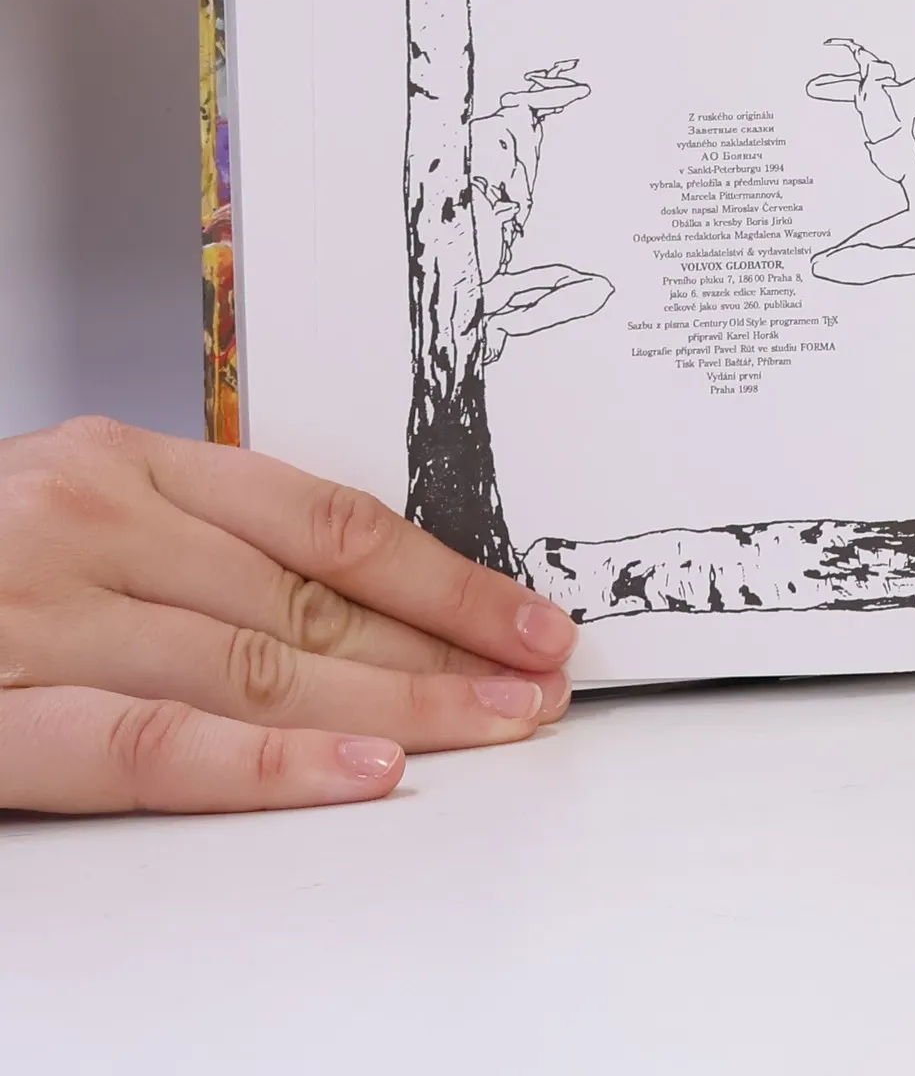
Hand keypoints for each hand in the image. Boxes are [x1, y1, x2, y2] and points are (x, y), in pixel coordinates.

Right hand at [0, 417, 574, 814]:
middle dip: (445, 648)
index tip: (528, 616)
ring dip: (399, 705)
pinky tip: (366, 774)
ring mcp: (38, 618)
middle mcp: (94, 524)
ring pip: (259, 666)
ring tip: (495, 728)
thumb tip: (358, 596)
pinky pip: (150, 745)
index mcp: (128, 462)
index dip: (444, 574)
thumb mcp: (78, 505)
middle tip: (542, 684)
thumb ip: (195, 538)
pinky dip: (268, 763)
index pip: (329, 520)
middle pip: (311, 599)